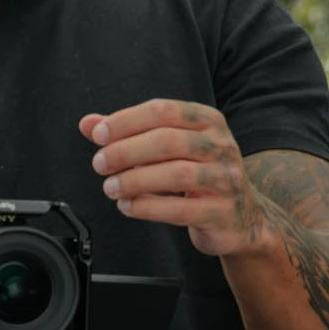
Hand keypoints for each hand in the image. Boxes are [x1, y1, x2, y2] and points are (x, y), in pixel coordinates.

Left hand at [80, 100, 267, 257]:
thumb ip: (128, 134)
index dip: (127, 121)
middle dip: (126, 151)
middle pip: (168, 140)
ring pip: (177, 174)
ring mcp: (225, 179)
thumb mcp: (168, 148)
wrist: (241, 218)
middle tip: (99, 164)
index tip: (98, 135)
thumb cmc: (197, 175)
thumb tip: (87, 123)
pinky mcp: (222, 212)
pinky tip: (127, 206)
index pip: (164, 111)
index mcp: (207, 121)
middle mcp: (221, 145)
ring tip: (110, 187)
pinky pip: (181, 210)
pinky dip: (147, 207)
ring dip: (134, 180)